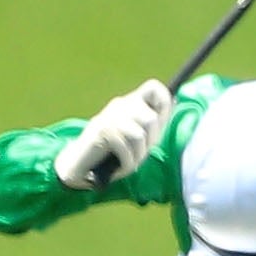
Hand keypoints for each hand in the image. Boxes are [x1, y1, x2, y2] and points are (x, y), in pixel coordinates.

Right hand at [54, 79, 172, 190]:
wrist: (82, 165)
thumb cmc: (114, 153)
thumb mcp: (138, 137)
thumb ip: (153, 122)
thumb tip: (174, 100)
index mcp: (132, 102)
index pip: (154, 88)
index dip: (164, 105)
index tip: (159, 125)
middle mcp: (120, 105)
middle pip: (151, 120)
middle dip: (150, 143)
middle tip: (139, 152)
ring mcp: (110, 116)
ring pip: (140, 135)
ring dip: (138, 156)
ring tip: (129, 161)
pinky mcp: (102, 130)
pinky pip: (126, 148)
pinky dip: (127, 163)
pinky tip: (120, 166)